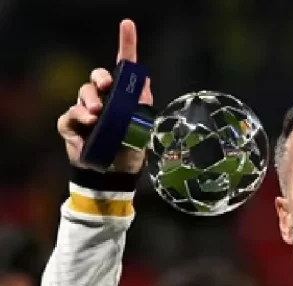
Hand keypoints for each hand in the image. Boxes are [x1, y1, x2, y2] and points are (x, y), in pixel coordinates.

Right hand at [57, 19, 152, 172]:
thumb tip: (143, 80)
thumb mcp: (141, 128)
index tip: (127, 25)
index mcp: (123, 97)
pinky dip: (78, 119)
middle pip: (98, 77)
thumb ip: (142, 105)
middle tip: (106, 87)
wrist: (114, 175)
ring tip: (96, 114)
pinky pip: (70, 115)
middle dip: (100, 78)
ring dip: (89, 101)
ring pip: (83, 94)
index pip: (123, 67)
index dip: (126, 44)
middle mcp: (104, 100)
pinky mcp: (71, 126)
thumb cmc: (129, 150)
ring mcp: (86, 111)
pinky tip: (87, 127)